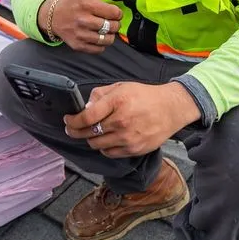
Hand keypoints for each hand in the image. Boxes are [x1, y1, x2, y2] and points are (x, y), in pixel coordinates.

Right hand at [47, 0, 122, 54]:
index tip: (113, 12)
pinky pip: (98, 49)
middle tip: (110, 21)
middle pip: (112, 26)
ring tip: (106, 30)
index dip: (117, 13)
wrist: (52, 17)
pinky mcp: (78, 45)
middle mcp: (83, 20)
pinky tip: (97, 37)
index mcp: (87, 4)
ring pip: (107, 39)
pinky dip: (101, 44)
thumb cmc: (72, 2)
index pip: (114, 13)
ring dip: (109, 35)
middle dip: (114, 24)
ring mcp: (80, 34)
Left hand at [63, 81, 200, 156]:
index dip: (72, 121)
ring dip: (90, 139)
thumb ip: (100, 95)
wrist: (171, 109)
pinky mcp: (134, 149)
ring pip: (97, 145)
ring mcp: (128, 137)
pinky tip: (105, 140)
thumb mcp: (121, 87)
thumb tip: (84, 107)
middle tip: (72, 129)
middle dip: (76, 132)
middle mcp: (121, 121)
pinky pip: (109, 153)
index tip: (67, 120)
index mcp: (117, 102)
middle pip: (88, 133)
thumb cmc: (144, 96)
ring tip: (90, 133)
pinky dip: (104, 148)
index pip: (86, 117)